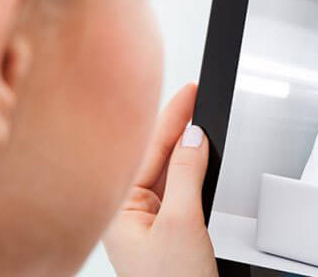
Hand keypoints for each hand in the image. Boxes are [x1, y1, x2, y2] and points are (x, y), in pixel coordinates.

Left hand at [103, 84, 217, 276]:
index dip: (172, 116)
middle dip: (176, 124)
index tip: (190, 91)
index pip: (148, 149)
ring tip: (199, 116)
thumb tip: (194, 138)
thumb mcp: (182, 222)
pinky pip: (176, 185)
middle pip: (155, 154)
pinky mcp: (165, 225)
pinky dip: (190, 166)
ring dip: (185, 144)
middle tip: (197, 95)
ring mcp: (146, 218)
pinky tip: (198, 152)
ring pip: (167, 168)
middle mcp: (128, 210)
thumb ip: (186, 174)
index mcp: (118, 207)